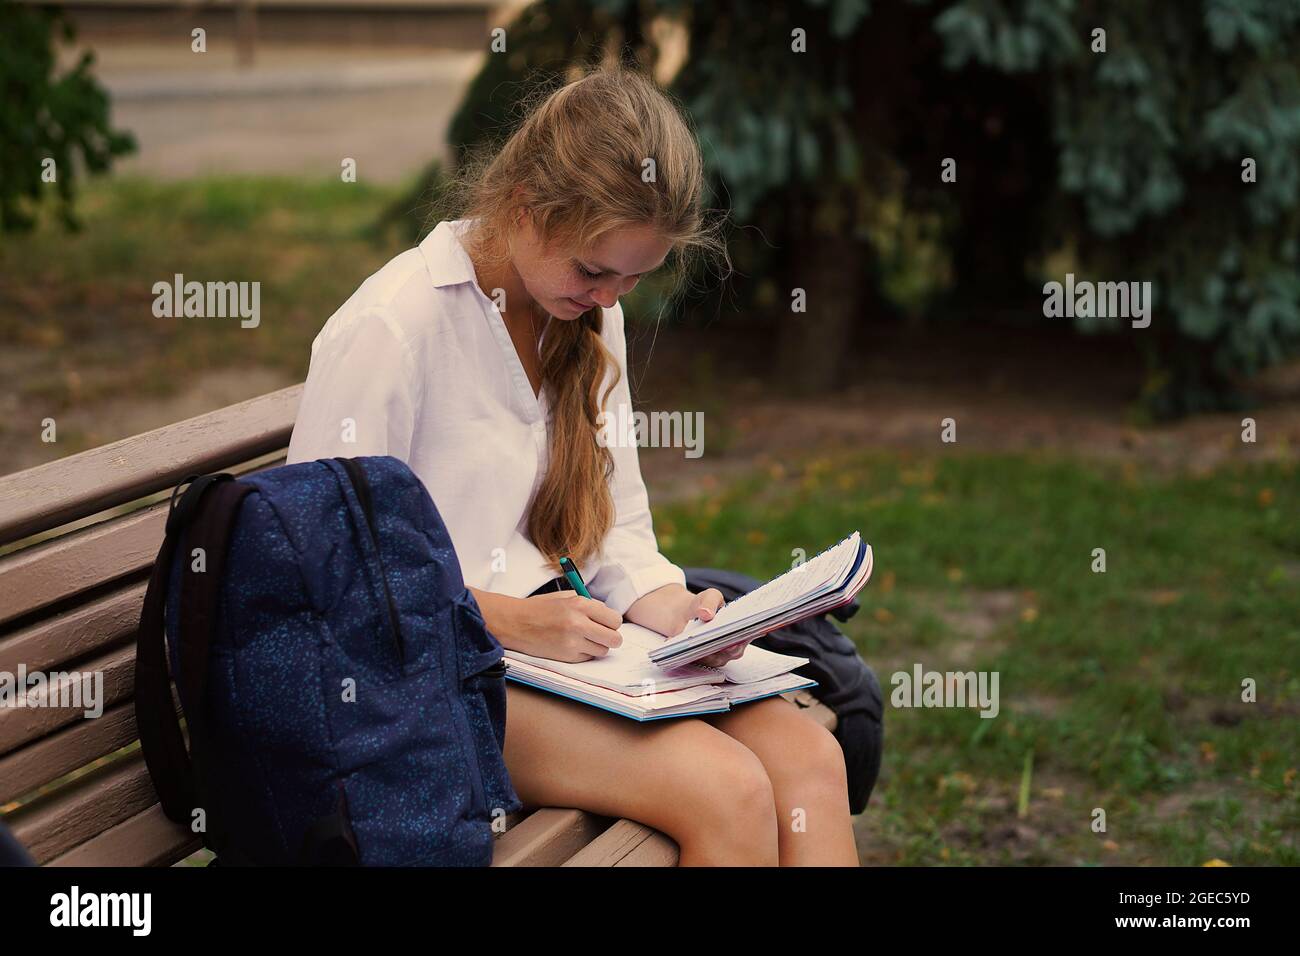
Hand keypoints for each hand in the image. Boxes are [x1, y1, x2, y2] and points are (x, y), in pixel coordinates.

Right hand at [499, 591, 623, 662]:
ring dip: (597, 646)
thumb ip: (589, 604)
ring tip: (583, 638)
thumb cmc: (540, 608)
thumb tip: (607, 615)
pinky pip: (588, 657)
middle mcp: (578, 624)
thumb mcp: (566, 597)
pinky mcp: (566, 656)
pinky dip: (584, 652)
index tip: (606, 623)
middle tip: (601, 634)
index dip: (612, 622)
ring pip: (603, 651)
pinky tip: (572, 644)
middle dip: (611, 637)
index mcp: (580, 604)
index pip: (615, 620)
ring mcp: (572, 642)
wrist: (515, 623)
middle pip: (614, 639)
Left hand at [666, 587, 744, 667]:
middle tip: (724, 642)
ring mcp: (716, 656)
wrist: (683, 614)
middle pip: (734, 651)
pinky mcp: (700, 661)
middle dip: (729, 647)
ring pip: (717, 659)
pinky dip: (693, 655)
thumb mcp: (709, 597)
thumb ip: (710, 602)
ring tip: (701, 643)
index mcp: (740, 629)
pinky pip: (698, 661)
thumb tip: (706, 614)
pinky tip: (685, 646)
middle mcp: (732, 647)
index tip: (745, 633)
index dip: (750, 634)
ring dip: (709, 653)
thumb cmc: (702, 605)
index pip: (750, 634)